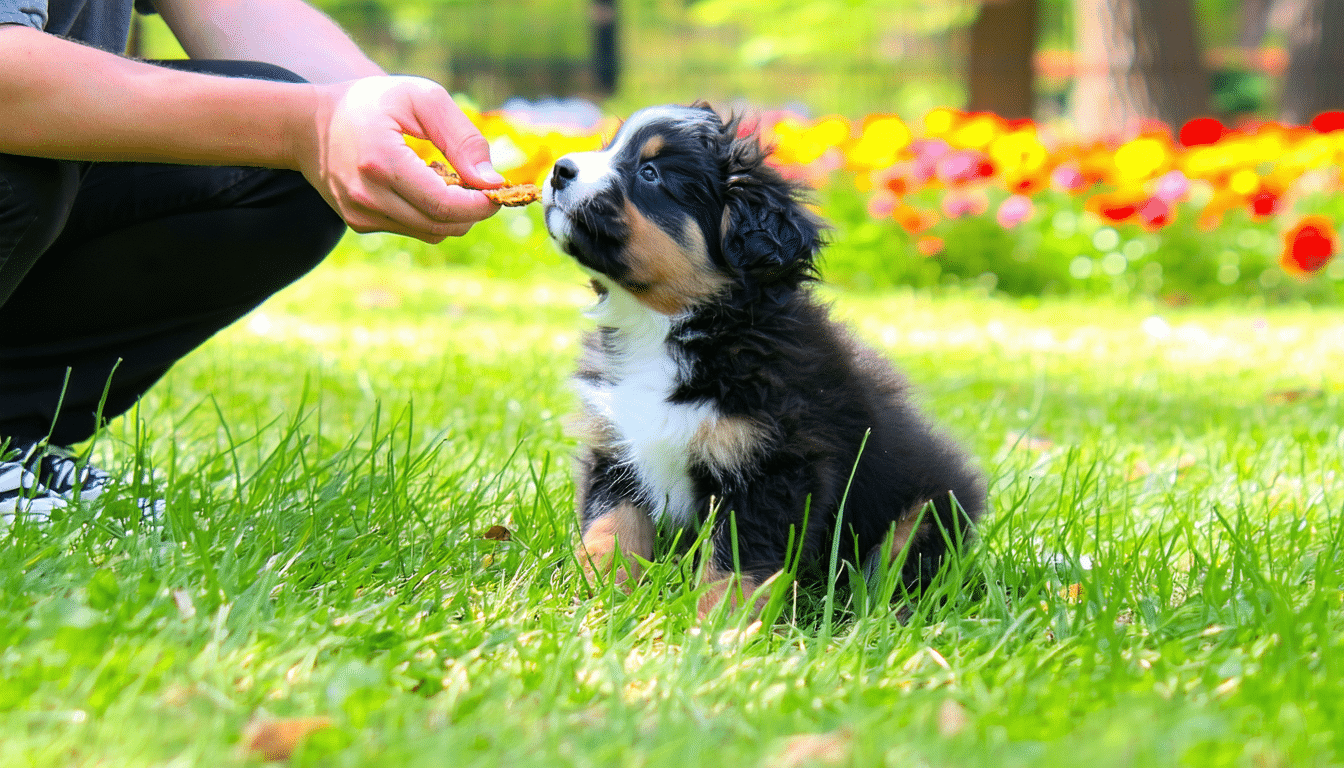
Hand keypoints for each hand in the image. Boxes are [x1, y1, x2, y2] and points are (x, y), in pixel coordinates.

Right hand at [301, 76, 502, 241]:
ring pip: (431, 233)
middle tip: (482, 185)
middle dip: (473, 211)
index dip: (481, 204)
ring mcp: (361, 215)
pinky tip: (426, 186)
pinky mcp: (360, 223)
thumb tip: (492, 182)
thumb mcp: (420, 98)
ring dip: (454, 214)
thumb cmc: (369, 103)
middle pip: (442, 225)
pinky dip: (431, 214)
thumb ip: (462, 137)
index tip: (499, 190)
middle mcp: (368, 197)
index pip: (445, 205)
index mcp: (382, 163)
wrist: (308, 124)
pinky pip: (413, 229)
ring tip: (452, 179)